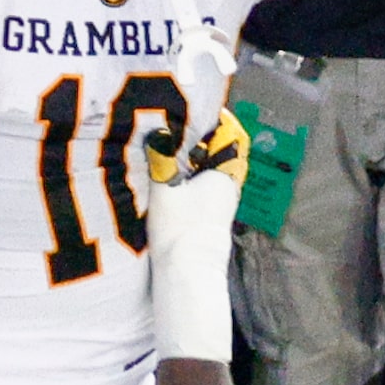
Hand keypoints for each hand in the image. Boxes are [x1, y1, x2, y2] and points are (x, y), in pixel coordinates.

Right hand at [145, 112, 247, 364]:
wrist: (186, 275)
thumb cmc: (179, 231)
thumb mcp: (163, 189)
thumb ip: (160, 159)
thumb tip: (156, 131)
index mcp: (224, 175)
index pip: (228, 136)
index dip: (215, 121)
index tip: (196, 109)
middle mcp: (228, 188)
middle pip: (218, 153)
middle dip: (200, 139)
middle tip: (176, 124)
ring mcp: (220, 205)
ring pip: (210, 171)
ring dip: (193, 159)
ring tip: (169, 147)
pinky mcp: (209, 219)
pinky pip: (203, 187)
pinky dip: (191, 177)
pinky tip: (171, 177)